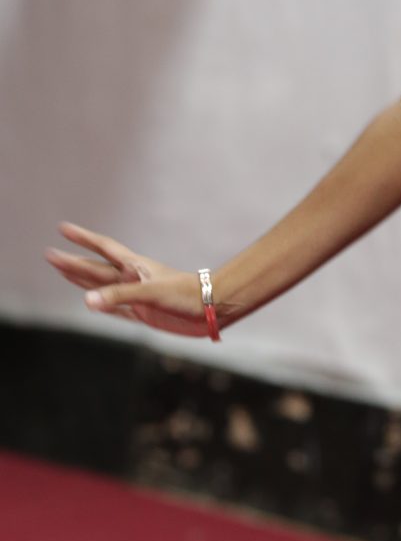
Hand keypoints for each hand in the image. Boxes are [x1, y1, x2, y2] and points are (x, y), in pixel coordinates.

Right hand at [43, 222, 215, 337]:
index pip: (103, 248)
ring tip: (63, 270)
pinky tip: (89, 302)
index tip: (63, 228)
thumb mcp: (151, 293)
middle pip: (96, 268)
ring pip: (102, 287)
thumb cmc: (186, 295)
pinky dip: (100, 304)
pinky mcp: (143, 313)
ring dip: (82, 280)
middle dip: (73, 262)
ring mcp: (137, 296)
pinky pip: (114, 308)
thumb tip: (86, 301)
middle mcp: (133, 278)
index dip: (83, 239)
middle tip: (50, 254)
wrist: (211, 310)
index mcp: (135, 266)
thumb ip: (118, 296)